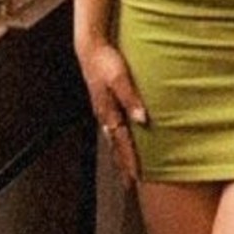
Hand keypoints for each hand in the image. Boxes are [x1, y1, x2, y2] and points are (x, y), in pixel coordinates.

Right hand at [79, 38, 146, 186]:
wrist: (90, 48)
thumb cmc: (106, 61)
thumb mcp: (120, 78)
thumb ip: (131, 98)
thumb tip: (142, 119)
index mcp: (108, 112)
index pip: (122, 143)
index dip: (129, 161)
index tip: (136, 178)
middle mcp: (104, 115)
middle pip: (115, 146)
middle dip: (122, 165)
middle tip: (129, 184)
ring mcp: (103, 111)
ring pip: (112, 139)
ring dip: (118, 155)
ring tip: (125, 169)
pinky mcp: (103, 104)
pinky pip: (111, 128)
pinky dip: (117, 141)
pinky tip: (120, 142)